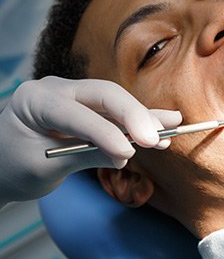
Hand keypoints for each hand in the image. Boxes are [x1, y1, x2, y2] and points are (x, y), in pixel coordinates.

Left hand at [0, 76, 181, 205]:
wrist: (1, 163)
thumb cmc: (12, 166)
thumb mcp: (43, 168)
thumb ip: (84, 157)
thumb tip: (124, 155)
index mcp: (34, 100)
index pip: (75, 113)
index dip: (104, 132)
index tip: (128, 152)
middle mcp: (57, 90)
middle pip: (104, 95)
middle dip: (132, 116)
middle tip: (154, 137)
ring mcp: (75, 96)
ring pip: (117, 103)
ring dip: (144, 118)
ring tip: (172, 125)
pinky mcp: (89, 109)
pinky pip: (117, 114)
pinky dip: (139, 121)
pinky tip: (165, 121)